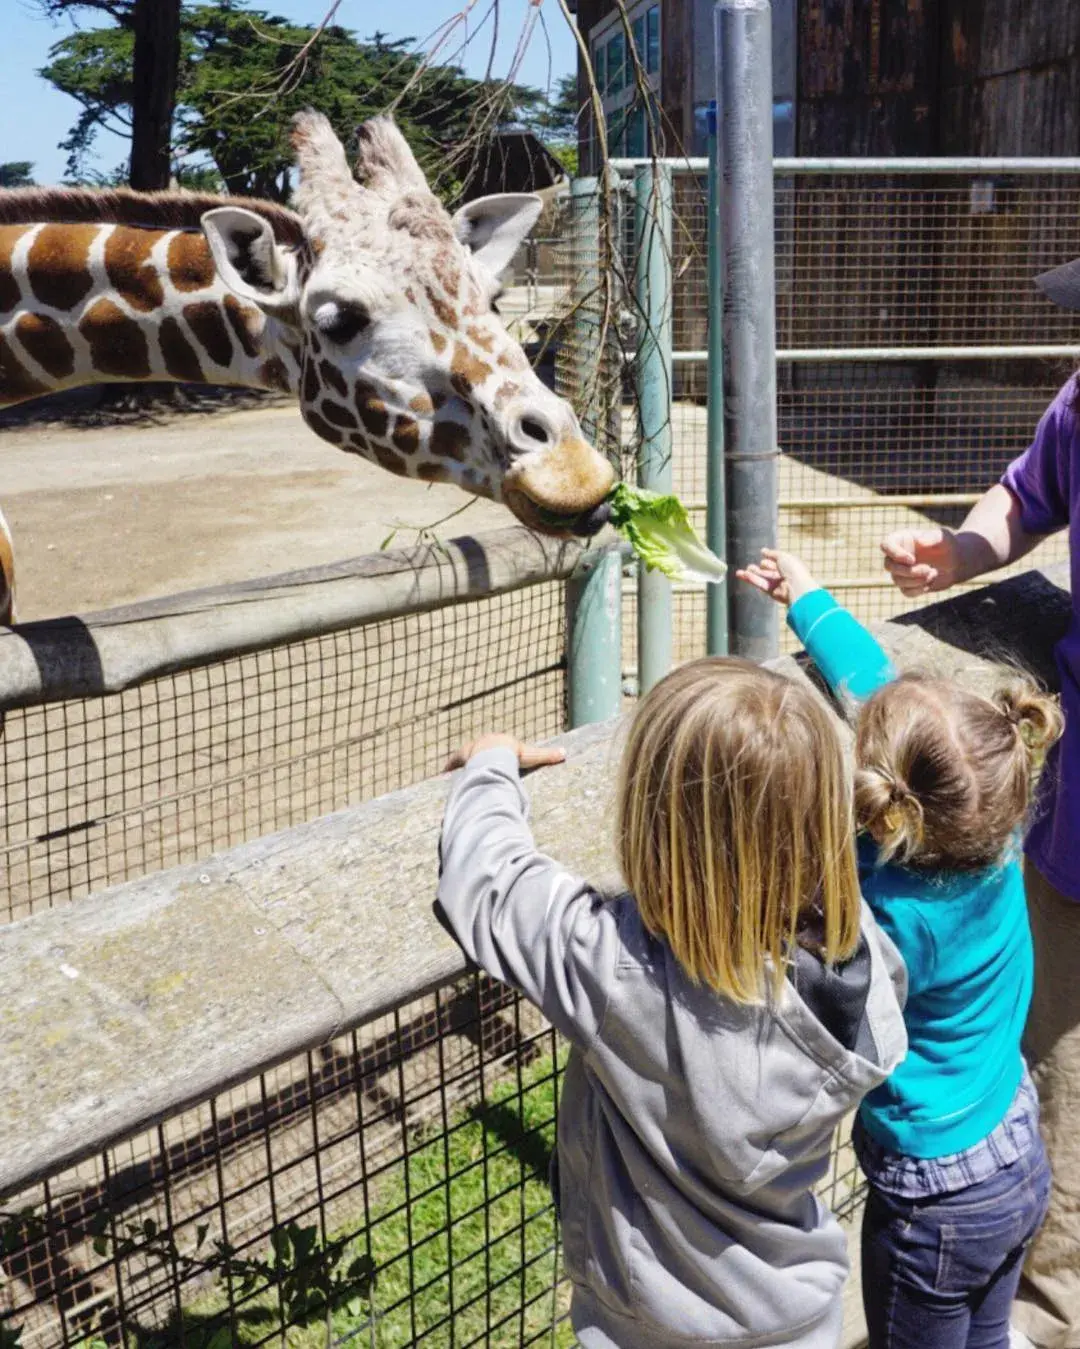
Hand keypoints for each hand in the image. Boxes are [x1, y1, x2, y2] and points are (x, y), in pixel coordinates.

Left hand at [444, 733, 566, 773]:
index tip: (494, 759)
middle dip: (477, 758)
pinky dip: (449, 769)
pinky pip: (453, 763)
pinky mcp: (460, 757)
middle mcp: (482, 743)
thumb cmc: (514, 754)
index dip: (496, 753)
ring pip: (464, 757)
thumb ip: (548, 756)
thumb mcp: (532, 755)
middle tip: (476, 766)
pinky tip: (443, 774)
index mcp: (498, 741)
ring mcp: (469, 750)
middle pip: (480, 750)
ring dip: (462, 764)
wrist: (495, 753)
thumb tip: (565, 753)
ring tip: (457, 773)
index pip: (497, 746)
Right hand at [735, 548, 818, 606]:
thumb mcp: (782, 556)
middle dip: (758, 568)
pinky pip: (761, 585)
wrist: (796, 586)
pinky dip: (752, 580)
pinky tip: (743, 575)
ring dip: (751, 575)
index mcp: (789, 566)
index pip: (776, 561)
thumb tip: (763, 550)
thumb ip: (771, 553)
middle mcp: (783, 576)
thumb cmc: (792, 569)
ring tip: (740, 572)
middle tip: (749, 566)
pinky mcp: (772, 592)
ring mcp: (778, 584)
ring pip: (762, 579)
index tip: (763, 553)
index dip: (769, 558)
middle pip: (768, 571)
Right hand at [880, 527, 961, 597]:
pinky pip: (906, 592)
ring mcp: (901, 571)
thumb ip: (933, 537)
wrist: (957, 562)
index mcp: (902, 540)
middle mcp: (897, 556)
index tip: (912, 560)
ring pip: (897, 580)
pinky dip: (919, 590)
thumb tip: (920, 540)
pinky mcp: (908, 585)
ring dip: (916, 580)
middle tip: (928, 569)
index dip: (894, 554)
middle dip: (908, 571)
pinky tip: (932, 581)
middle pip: (889, 566)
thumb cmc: (949, 545)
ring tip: (933, 573)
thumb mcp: (944, 537)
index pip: (886, 545)